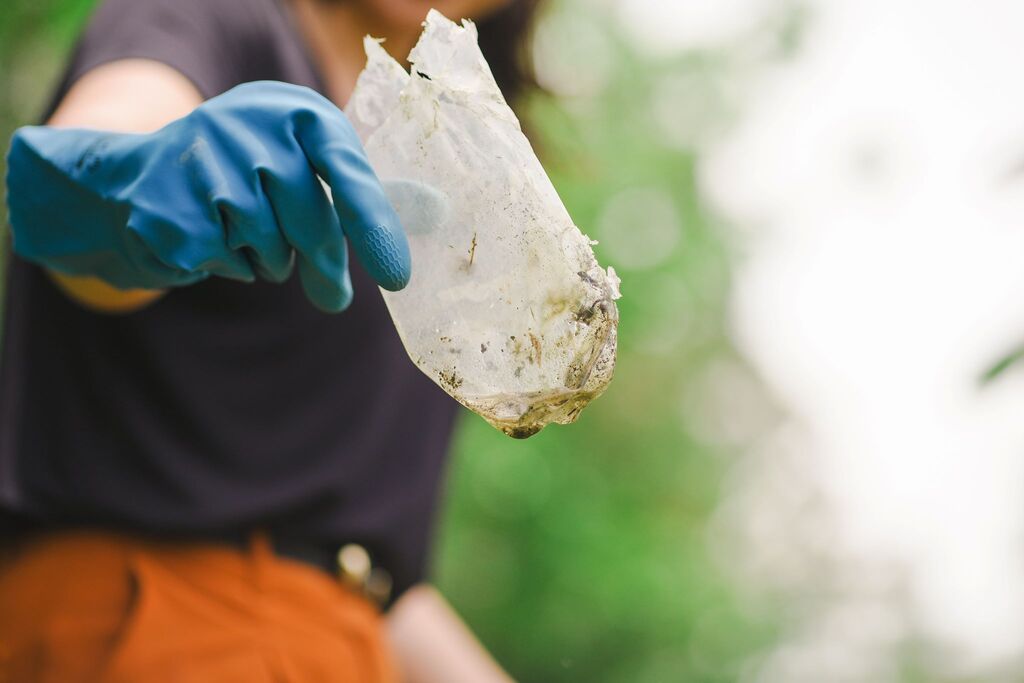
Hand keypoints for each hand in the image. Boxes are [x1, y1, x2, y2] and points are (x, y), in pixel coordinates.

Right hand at [5, 80, 409, 311]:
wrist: (133, 176)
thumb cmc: (244, 177)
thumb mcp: (299, 166)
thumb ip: (356, 201)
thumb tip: (419, 243)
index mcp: (293, 110)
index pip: (347, 171)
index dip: (374, 226)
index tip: (398, 279)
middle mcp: (248, 125)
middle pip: (311, 221)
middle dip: (326, 267)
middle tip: (334, 300)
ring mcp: (202, 163)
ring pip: (270, 249)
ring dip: (269, 260)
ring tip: (242, 233)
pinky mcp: (169, 208)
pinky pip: (228, 264)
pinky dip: (228, 267)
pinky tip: (206, 239)